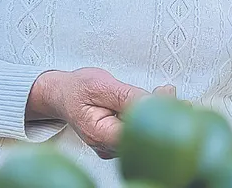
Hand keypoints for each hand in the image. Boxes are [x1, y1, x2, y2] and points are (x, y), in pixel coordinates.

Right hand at [28, 68, 160, 158]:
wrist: (62, 93)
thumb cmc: (76, 89)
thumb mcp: (101, 85)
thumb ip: (127, 96)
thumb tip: (153, 102)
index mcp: (99, 134)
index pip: (135, 134)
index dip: (155, 118)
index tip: (168, 99)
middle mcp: (106, 146)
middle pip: (142, 137)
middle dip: (161, 113)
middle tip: (169, 92)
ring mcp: (113, 145)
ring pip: (143, 133)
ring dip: (158, 112)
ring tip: (164, 92)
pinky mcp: (119, 139)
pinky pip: (139, 130)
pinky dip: (151, 114)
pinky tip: (157, 100)